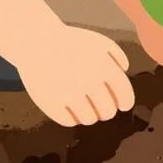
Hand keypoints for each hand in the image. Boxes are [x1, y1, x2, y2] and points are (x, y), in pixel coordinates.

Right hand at [14, 25, 134, 126]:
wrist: (37, 40)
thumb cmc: (69, 41)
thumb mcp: (98, 41)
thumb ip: (117, 55)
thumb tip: (124, 71)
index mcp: (105, 68)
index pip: (124, 97)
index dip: (125, 103)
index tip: (122, 105)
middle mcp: (90, 83)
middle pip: (107, 112)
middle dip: (106, 110)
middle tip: (99, 104)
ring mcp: (70, 95)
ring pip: (89, 119)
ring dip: (89, 114)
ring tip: (82, 103)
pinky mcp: (52, 104)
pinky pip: (69, 122)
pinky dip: (71, 116)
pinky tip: (68, 106)